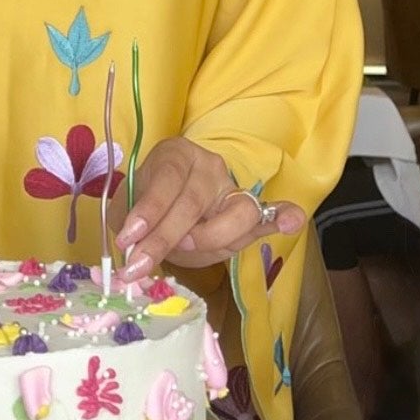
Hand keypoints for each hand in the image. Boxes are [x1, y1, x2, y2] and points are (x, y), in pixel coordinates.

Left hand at [114, 136, 303, 278]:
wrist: (169, 204)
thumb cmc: (147, 207)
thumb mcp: (129, 209)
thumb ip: (132, 227)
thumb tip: (133, 250)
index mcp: (175, 155)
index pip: (166, 180)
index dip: (148, 211)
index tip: (129, 238)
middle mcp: (207, 166)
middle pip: (194, 200)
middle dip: (166, 236)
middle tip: (141, 263)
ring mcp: (231, 188)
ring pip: (234, 212)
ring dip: (210, 237)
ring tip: (184, 249)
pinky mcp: (248, 212)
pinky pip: (269, 213)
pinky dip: (283, 216)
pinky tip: (290, 222)